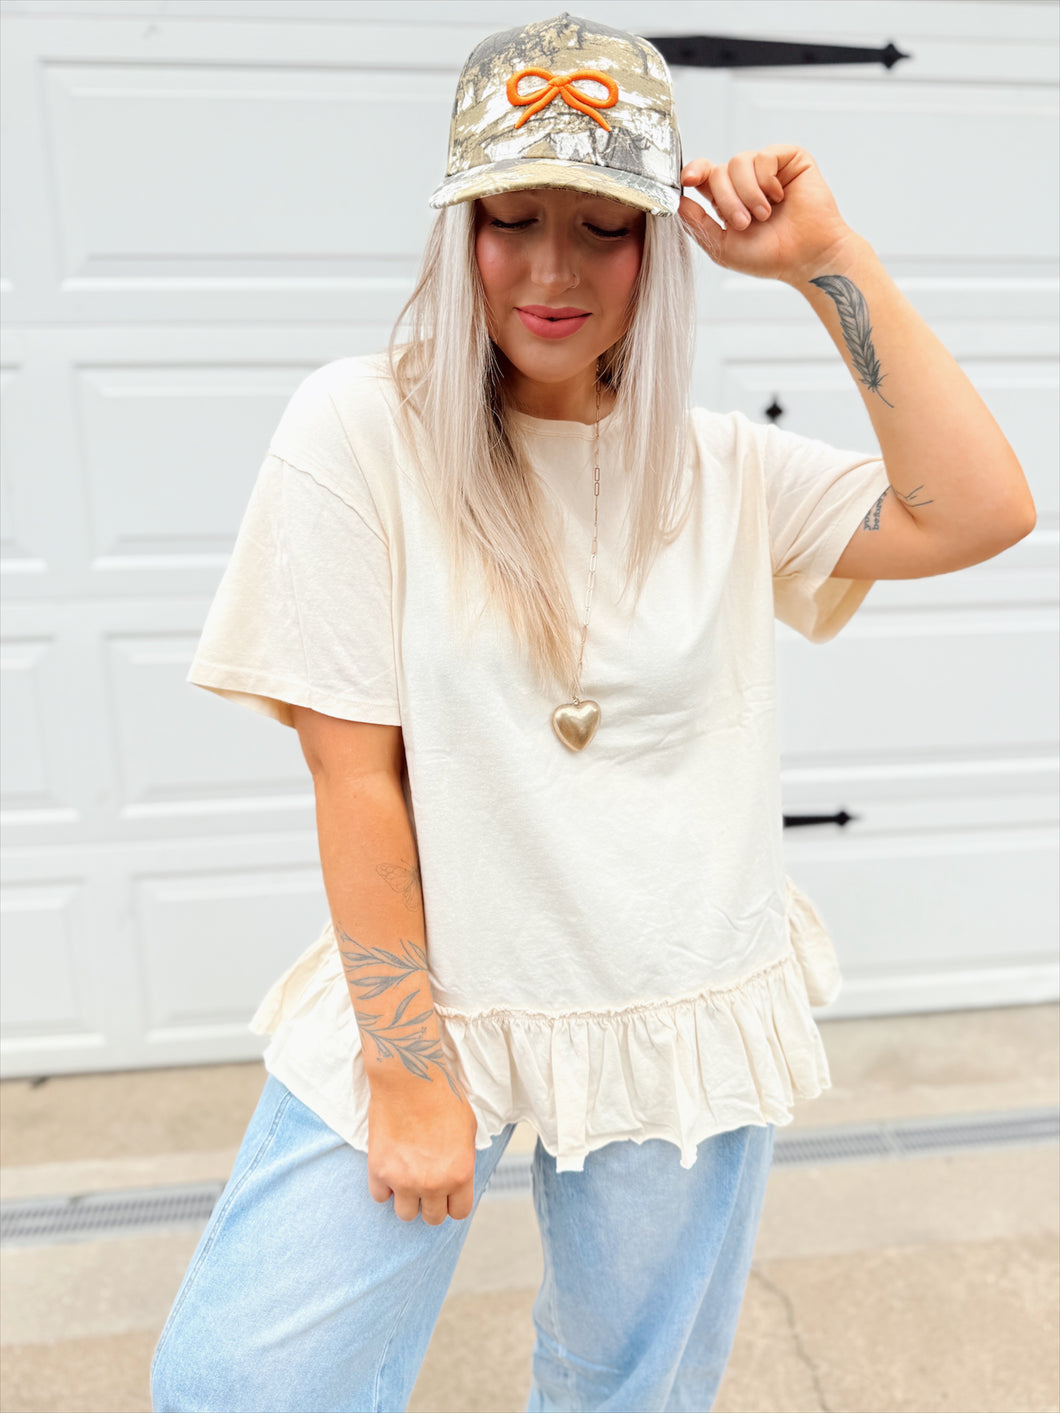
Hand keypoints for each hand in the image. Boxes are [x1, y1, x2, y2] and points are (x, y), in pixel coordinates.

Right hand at [366, 1073, 477, 1223]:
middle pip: (432, 1218)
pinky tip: (390, 1168)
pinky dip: (384, 1186)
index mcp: (460, 1174)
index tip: (447, 1193)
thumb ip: (462, 1160)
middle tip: (426, 1184)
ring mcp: (404, 1180)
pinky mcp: (379, 1170)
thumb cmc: (442, 1097)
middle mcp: (433, 1183)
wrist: (409, 1078)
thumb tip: (456, 1177)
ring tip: (407, 1178)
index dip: (453, 1202)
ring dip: (407, 1199)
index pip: (459, 1212)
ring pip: (405, 1214)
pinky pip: (380, 1196)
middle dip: (431, 1203)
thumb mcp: (468, 1130)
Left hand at [679, 146, 854, 283]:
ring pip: (739, 162)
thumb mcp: (722, 247)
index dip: (694, 172)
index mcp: (727, 199)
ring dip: (748, 194)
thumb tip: (679, 202)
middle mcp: (745, 181)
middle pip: (718, 171)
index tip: (689, 180)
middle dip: (727, 199)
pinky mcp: (789, 159)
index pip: (703, 174)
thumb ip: (697, 224)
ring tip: (764, 215)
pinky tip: (779, 197)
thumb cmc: (770, 257)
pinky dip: (767, 180)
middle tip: (744, 223)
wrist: (806, 258)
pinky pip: (764, 157)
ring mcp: (767, 169)